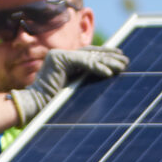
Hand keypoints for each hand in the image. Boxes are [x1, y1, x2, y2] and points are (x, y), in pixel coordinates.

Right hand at [8, 46, 129, 125]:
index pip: (88, 54)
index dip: (105, 54)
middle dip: (109, 57)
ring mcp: (58, 55)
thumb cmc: (53, 105)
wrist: (35, 108)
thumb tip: (108, 76)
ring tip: (122, 66)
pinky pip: (81, 62)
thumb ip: (85, 80)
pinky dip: (96, 67)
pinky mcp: (58, 59)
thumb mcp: (74, 90)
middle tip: (126, 61)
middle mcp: (61, 55)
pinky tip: (108, 73)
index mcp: (64, 62)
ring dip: (107, 62)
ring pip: (88, 56)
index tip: (120, 56)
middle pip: (90, 53)